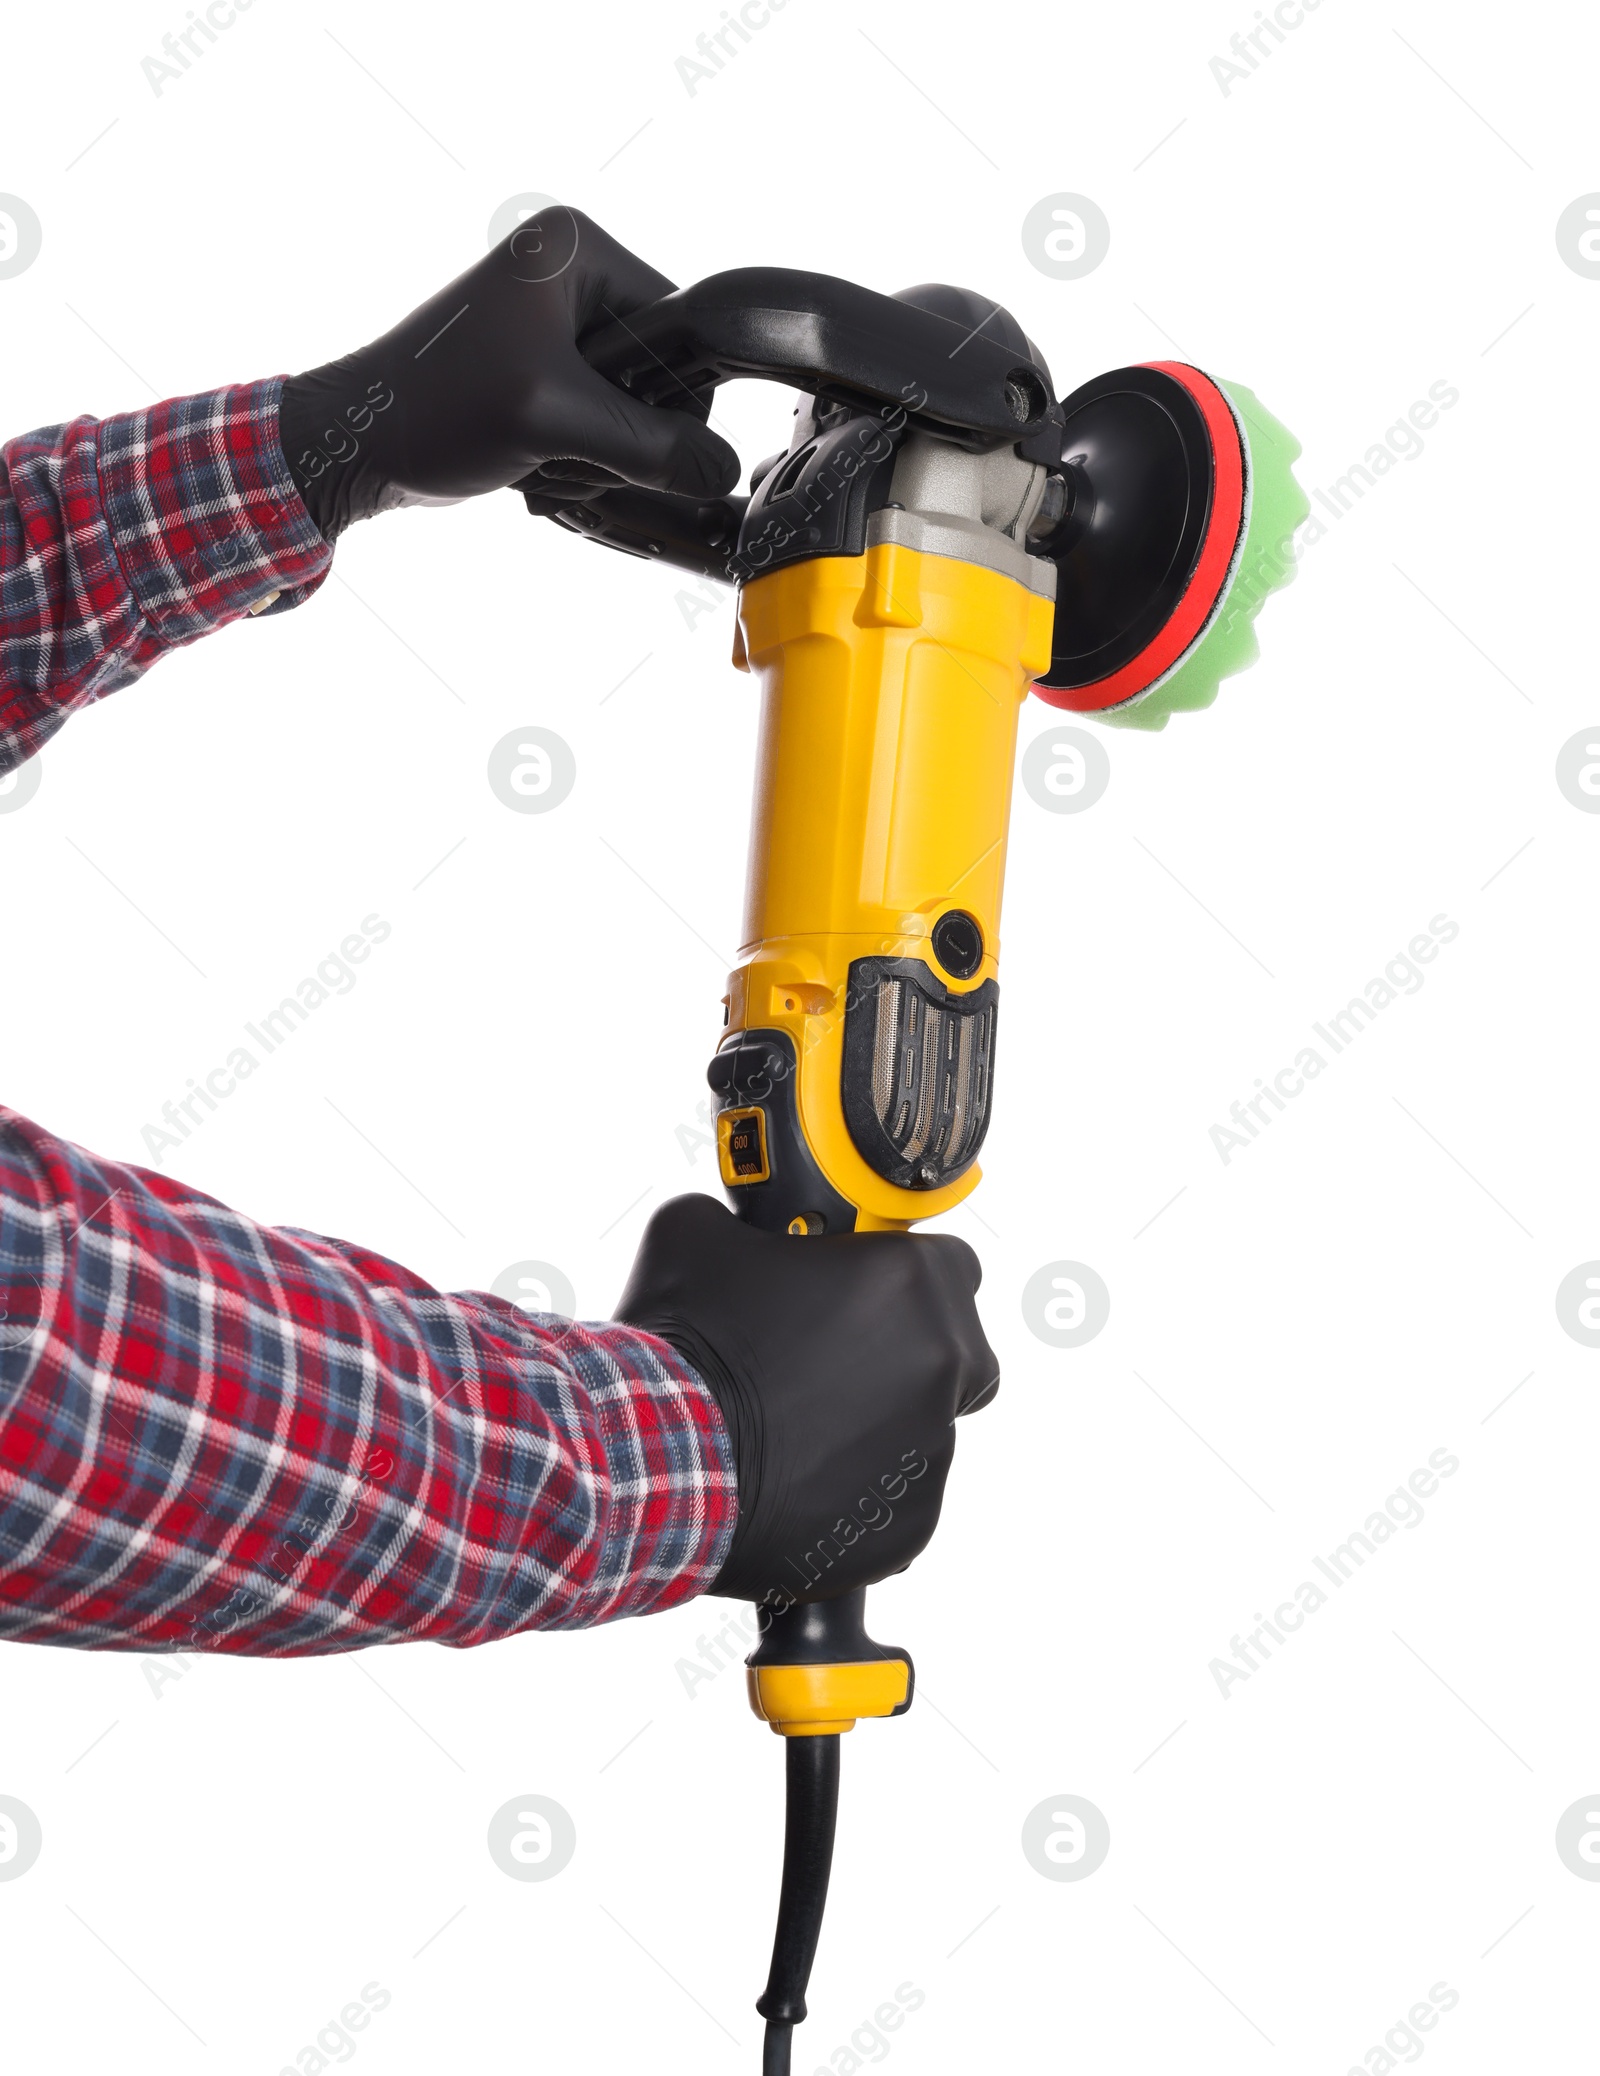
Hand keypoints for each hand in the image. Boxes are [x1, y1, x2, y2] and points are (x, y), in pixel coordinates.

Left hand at [277, 204, 738, 539]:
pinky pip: (599, 424)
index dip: (674, 399)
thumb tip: (723, 471)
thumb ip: (652, 447)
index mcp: (578, 248)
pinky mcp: (540, 370)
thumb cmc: (434, 410)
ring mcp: (554, 323)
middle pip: (660, 375)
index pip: (682, 327)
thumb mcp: (557, 422)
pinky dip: (577, 459)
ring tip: (542, 462)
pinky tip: (535, 470)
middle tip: (569, 453)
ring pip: (632, 410)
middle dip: (627, 434)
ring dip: (600, 456)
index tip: (628, 442)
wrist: (354, 445)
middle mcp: (570, 272)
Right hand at [616, 1195, 997, 1606]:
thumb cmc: (680, 1344)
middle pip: (956, 1351)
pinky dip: (858, 1492)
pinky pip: (898, 1501)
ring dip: (878, 1426)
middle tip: (835, 1361)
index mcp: (908, 1281)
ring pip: (925, 1431)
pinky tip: (795, 1480)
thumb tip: (740, 1226)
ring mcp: (931, 1451)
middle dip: (908, 1354)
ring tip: (795, 1428)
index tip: (864, 1293)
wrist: (650, 1460)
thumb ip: (747, 1222)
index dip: (902, 1276)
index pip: (950, 1264)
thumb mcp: (698, 1234)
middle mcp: (940, 1364)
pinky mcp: (910, 1526)